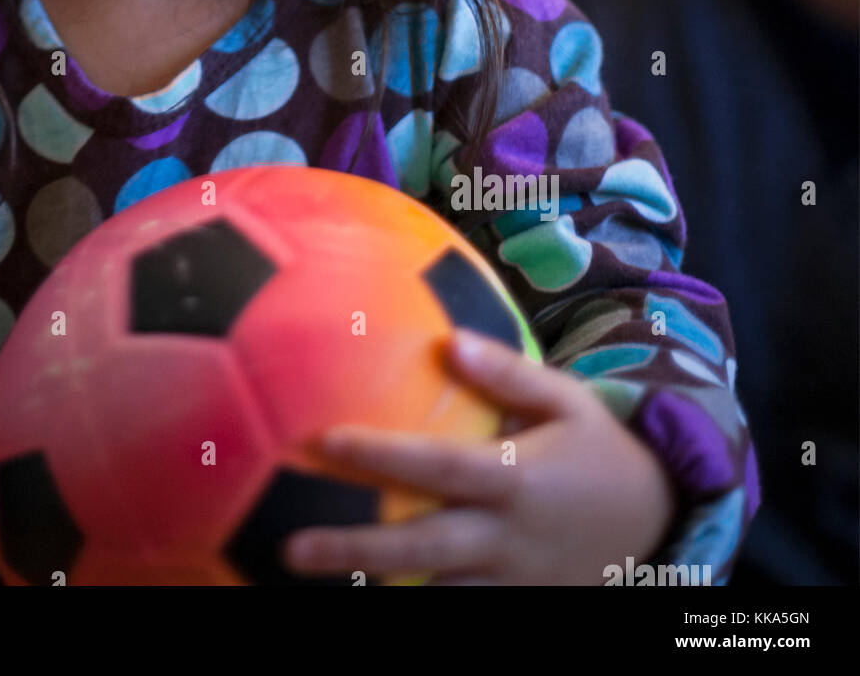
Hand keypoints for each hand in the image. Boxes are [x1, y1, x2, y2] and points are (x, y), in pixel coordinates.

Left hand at [283, 328, 678, 583]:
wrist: (659, 521)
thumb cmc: (598, 449)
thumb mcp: (568, 401)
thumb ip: (509, 373)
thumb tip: (450, 340)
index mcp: (517, 480)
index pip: (439, 468)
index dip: (383, 457)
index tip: (327, 441)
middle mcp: (507, 538)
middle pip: (422, 549)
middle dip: (356, 552)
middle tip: (292, 549)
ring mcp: (511, 581)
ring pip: (434, 594)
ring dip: (376, 589)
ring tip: (315, 577)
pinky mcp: (516, 605)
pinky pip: (459, 609)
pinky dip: (417, 604)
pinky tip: (367, 597)